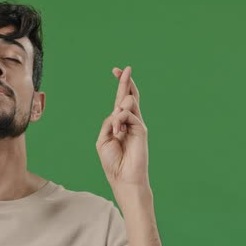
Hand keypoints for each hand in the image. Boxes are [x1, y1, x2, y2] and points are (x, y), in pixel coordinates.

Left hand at [95, 66, 150, 204]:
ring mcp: (137, 125)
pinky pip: (129, 115)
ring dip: (119, 109)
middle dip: (125, 81)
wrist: (123, 177)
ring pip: (130, 103)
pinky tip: (118, 130)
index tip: (116, 70)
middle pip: (129, 95)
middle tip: (124, 68)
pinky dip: (120, 119)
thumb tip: (117, 111)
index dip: (120, 84)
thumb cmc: (112, 162)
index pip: (120, 100)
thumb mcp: (103, 139)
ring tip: (116, 127)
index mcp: (119, 123)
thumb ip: (109, 122)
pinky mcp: (142, 129)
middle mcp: (129, 121)